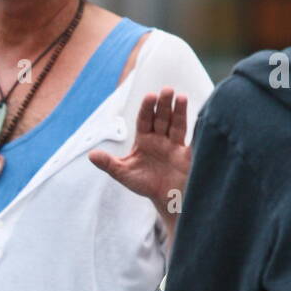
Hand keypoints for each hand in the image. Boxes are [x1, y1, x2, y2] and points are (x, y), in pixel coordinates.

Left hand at [88, 88, 191, 221]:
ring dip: (179, 111)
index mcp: (144, 140)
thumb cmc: (145, 185)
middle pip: (161, 118)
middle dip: (164, 105)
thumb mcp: (124, 174)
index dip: (147, 109)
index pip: (144, 120)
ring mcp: (175, 145)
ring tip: (180, 97)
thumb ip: (109, 164)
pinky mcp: (187, 154)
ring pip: (176, 124)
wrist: (166, 200)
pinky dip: (195, 128)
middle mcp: (160, 139)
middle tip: (167, 90)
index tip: (150, 97)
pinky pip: (192, 139)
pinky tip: (199, 116)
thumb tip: (91, 155)